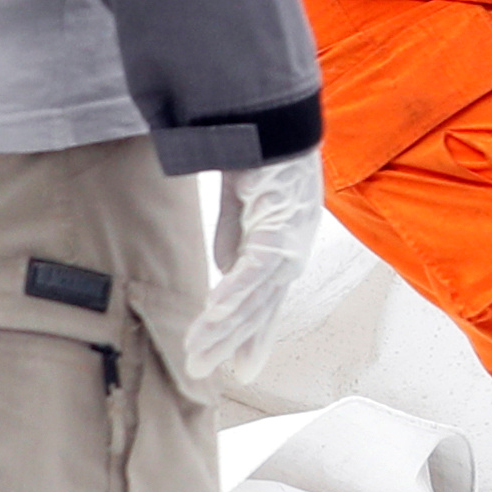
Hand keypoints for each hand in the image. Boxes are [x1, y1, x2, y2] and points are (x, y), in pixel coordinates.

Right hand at [187, 150, 325, 383]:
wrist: (276, 120)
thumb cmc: (264, 155)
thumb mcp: (243, 204)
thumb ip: (235, 238)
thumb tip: (224, 271)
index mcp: (284, 247)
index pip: (265, 300)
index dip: (252, 334)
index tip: (242, 366)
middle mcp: (292, 251)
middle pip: (258, 307)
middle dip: (232, 342)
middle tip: (203, 371)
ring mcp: (289, 241)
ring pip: (253, 297)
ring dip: (223, 327)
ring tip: (198, 355)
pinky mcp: (279, 228)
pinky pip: (252, 270)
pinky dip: (233, 294)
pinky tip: (216, 315)